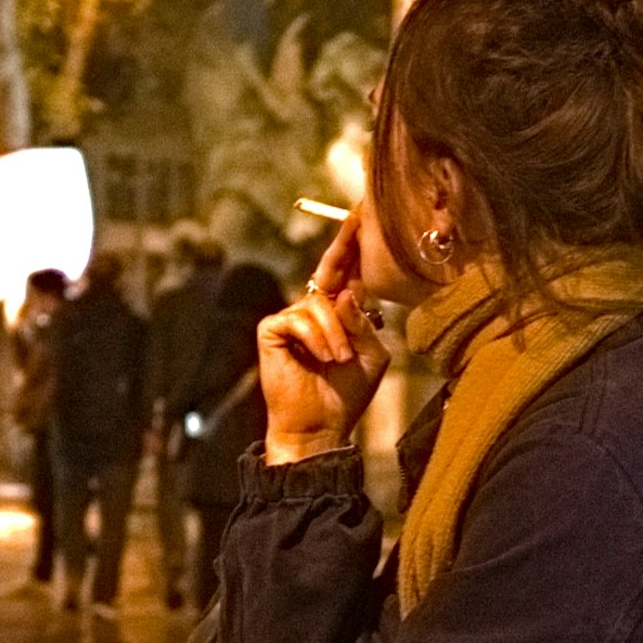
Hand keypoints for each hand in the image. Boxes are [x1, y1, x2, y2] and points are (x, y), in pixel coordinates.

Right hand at [257, 218, 388, 465]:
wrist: (321, 426)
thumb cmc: (346, 393)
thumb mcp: (370, 354)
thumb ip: (364, 321)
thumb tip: (349, 290)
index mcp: (340, 313)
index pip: (348, 273)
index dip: (355, 246)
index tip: (364, 216)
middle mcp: (314, 309)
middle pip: (329, 269)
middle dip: (345, 245)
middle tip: (358, 219)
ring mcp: (291, 318)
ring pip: (320, 303)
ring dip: (336, 333)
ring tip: (340, 359)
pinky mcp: (272, 329)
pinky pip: (299, 318)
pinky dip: (316, 338)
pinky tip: (322, 358)